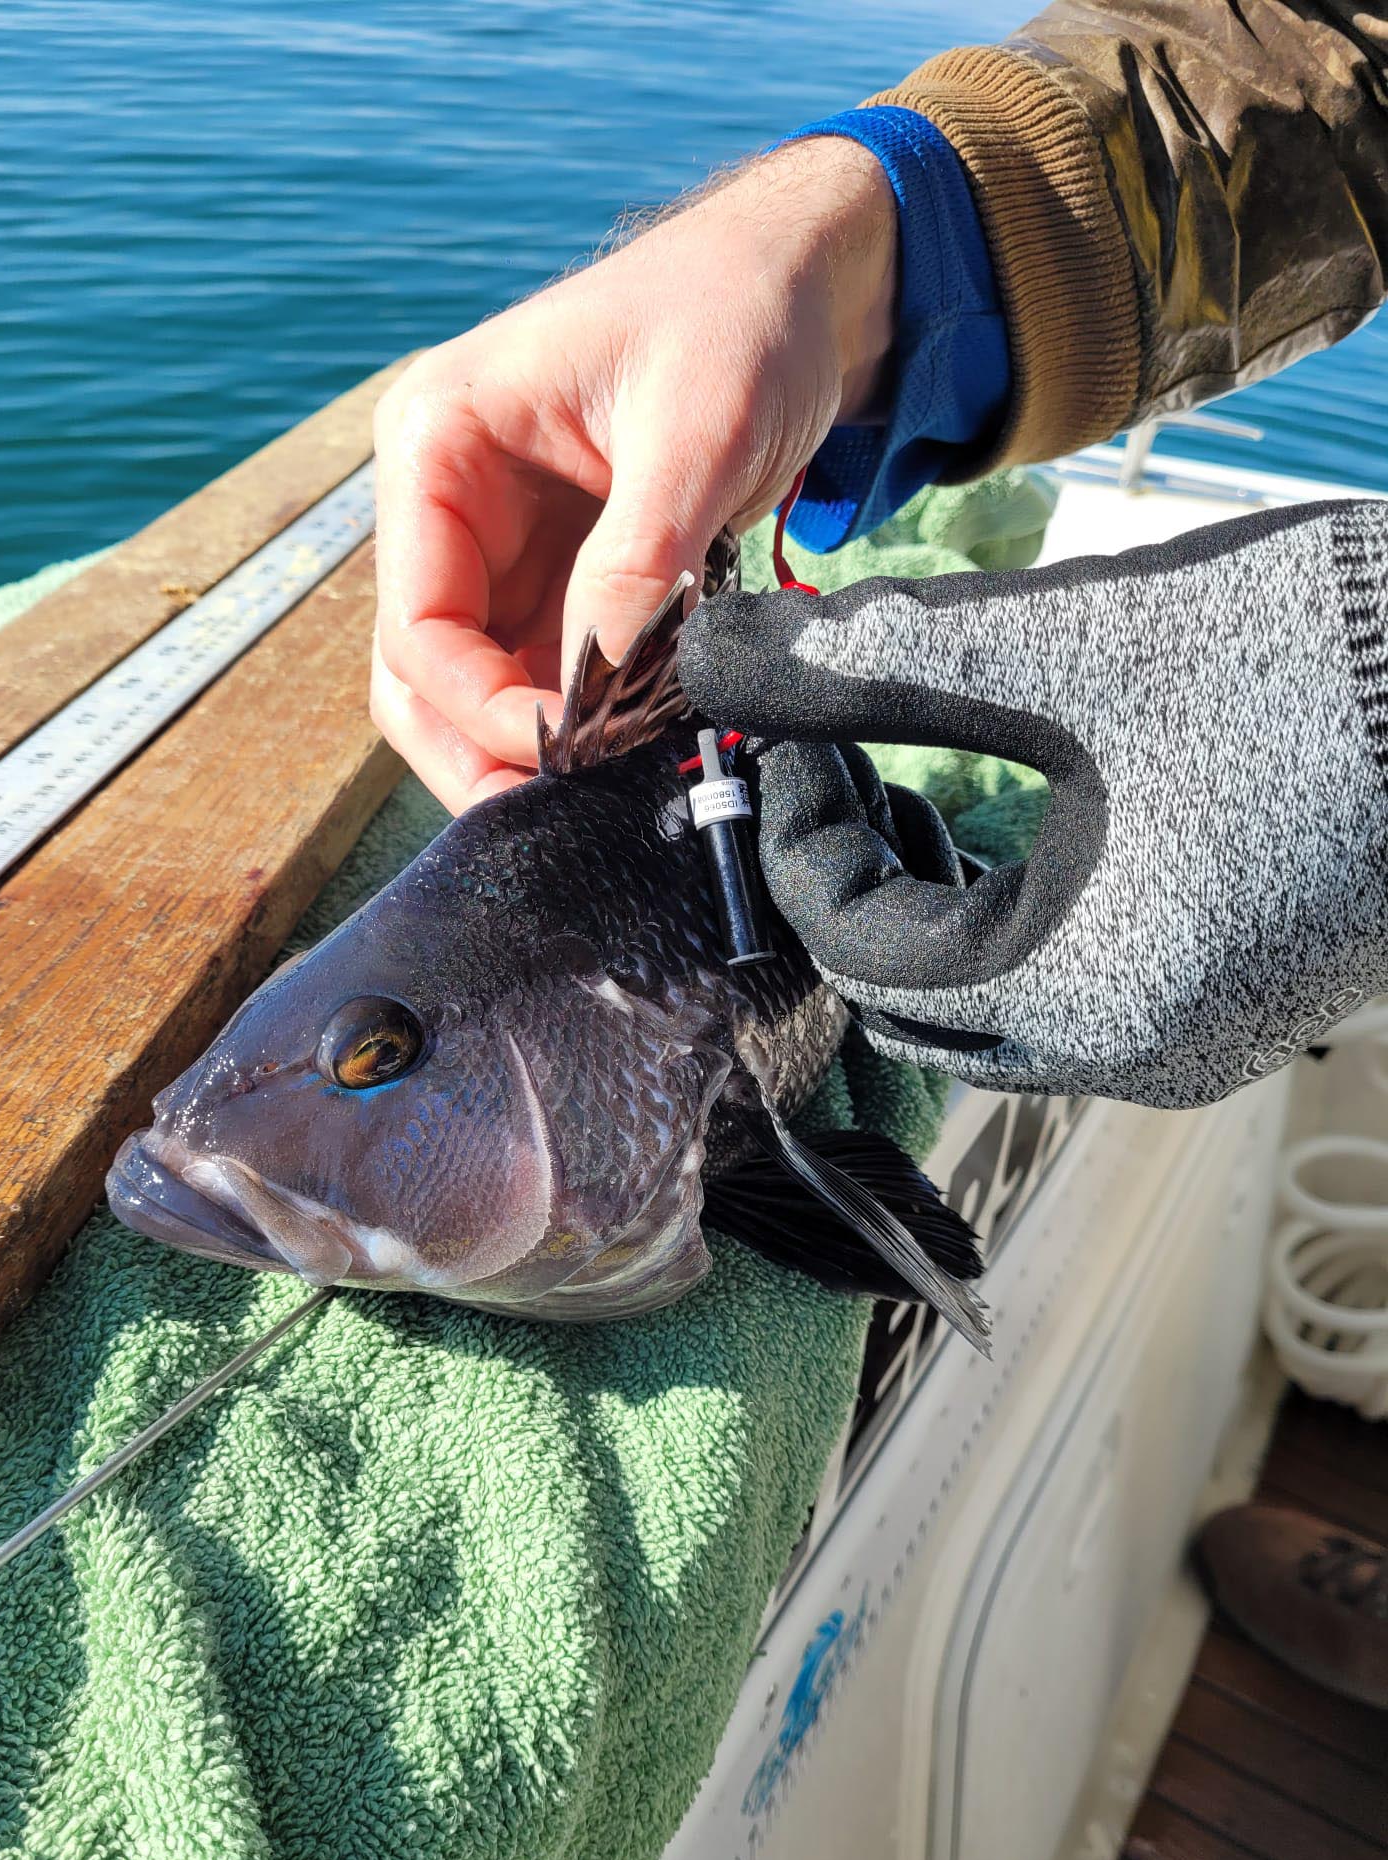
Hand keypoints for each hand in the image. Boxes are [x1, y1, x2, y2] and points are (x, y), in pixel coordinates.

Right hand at [370, 138, 895, 811]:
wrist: (800, 283)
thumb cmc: (735, 315)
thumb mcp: (693, 429)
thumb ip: (636, 559)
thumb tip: (595, 687)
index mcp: (438, 441)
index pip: (416, 619)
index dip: (480, 704)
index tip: (569, 747)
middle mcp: (446, 501)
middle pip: (419, 673)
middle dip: (479, 749)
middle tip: (555, 816)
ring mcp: (498, 546)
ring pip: (471, 689)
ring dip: (525, 748)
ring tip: (598, 795)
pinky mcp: (557, 578)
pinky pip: (541, 674)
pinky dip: (577, 722)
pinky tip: (628, 752)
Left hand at [679, 503, 1387, 1106]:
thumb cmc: (1304, 655)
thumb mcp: (1062, 655)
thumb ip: (869, 663)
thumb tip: (713, 648)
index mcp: (1076, 988)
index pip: (855, 948)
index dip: (793, 834)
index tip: (782, 728)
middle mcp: (1131, 1053)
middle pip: (908, 1002)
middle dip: (846, 886)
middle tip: (832, 763)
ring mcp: (1194, 1045)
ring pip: (988, 1011)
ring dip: (924, 910)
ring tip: (913, 784)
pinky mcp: (1237, 1010)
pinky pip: (1074, 998)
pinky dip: (1012, 926)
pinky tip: (1013, 825)